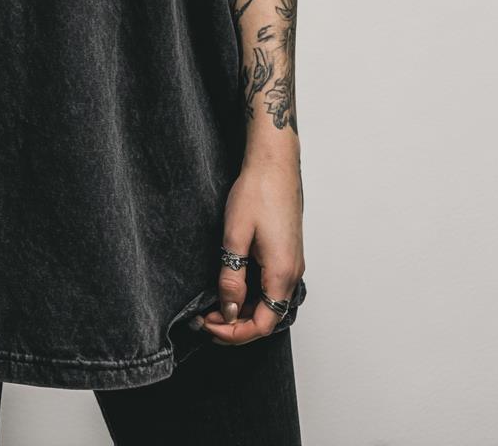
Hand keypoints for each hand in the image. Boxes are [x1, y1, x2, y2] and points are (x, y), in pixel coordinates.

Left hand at [198, 155, 304, 345]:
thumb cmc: (257, 192)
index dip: (234, 333)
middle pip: (267, 317)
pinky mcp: (287, 254)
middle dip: (235, 325)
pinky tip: (231, 287)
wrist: (274, 164)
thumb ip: (232, 277)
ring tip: (213, 305)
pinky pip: (271, 286)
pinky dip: (251, 295)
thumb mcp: (235, 236)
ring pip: (269, 303)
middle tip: (204, 318)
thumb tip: (229, 310)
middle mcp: (293, 273)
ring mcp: (292, 263)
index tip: (208, 325)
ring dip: (243, 310)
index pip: (262, 324)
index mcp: (282, 273)